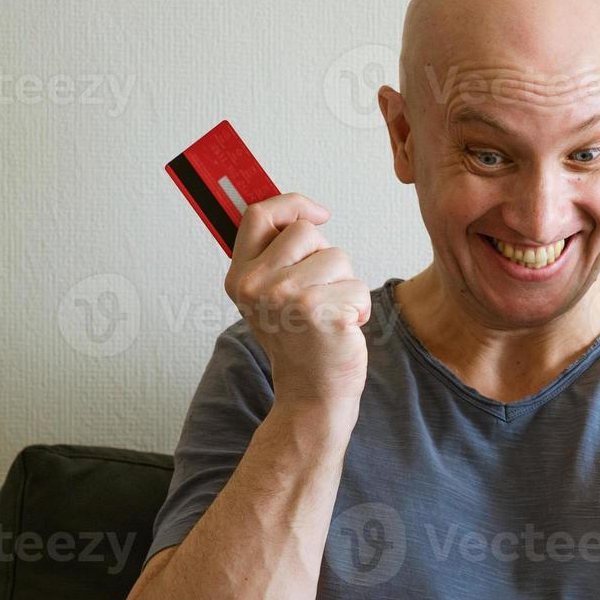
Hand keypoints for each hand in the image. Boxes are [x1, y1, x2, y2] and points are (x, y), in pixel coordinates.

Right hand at [223, 193, 370, 411]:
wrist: (312, 394)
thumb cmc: (299, 342)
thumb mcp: (269, 297)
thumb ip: (274, 256)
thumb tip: (301, 212)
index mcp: (239, 277)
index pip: (258, 215)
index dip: (291, 204)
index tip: (318, 214)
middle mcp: (257, 286)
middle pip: (305, 232)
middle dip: (325, 257)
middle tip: (320, 294)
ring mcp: (286, 299)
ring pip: (337, 257)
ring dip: (346, 284)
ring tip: (332, 314)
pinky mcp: (321, 313)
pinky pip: (358, 286)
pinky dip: (360, 307)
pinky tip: (343, 330)